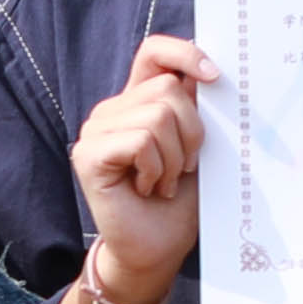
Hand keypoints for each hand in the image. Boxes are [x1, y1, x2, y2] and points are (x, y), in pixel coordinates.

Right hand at [68, 33, 212, 303]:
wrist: (155, 251)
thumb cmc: (178, 202)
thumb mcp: (196, 148)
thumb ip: (196, 109)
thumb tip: (210, 75)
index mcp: (138, 101)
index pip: (154, 52)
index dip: (184, 53)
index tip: (214, 77)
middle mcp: (112, 110)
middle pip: (167, 88)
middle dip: (192, 131)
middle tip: (185, 167)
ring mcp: (96, 131)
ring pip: (157, 115)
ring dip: (174, 158)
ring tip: (164, 183)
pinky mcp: (88, 155)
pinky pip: (140, 141)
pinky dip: (156, 169)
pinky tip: (148, 189)